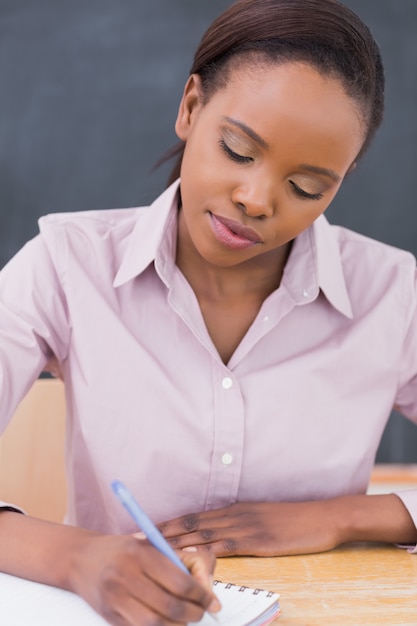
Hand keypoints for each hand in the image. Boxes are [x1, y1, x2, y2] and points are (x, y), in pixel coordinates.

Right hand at [69, 532, 219, 624]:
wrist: (81, 558)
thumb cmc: (123, 550)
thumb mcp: (150, 545)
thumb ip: (178, 563)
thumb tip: (207, 590)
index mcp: (140, 552)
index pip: (180, 581)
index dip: (201, 594)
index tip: (211, 600)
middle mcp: (126, 575)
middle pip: (170, 606)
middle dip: (193, 613)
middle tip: (201, 612)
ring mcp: (115, 598)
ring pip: (155, 624)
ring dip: (177, 625)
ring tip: (185, 619)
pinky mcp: (108, 616)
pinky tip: (166, 622)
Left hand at [159, 500, 344, 556]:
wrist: (322, 516)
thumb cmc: (294, 520)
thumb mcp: (262, 518)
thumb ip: (240, 525)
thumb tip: (218, 537)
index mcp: (234, 509)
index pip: (193, 516)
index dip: (168, 523)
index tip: (144, 527)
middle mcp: (234, 515)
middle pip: (190, 523)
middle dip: (161, 531)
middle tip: (134, 537)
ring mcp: (244, 526)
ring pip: (201, 533)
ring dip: (173, 540)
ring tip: (149, 547)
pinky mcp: (256, 540)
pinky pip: (224, 545)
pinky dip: (202, 549)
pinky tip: (187, 553)